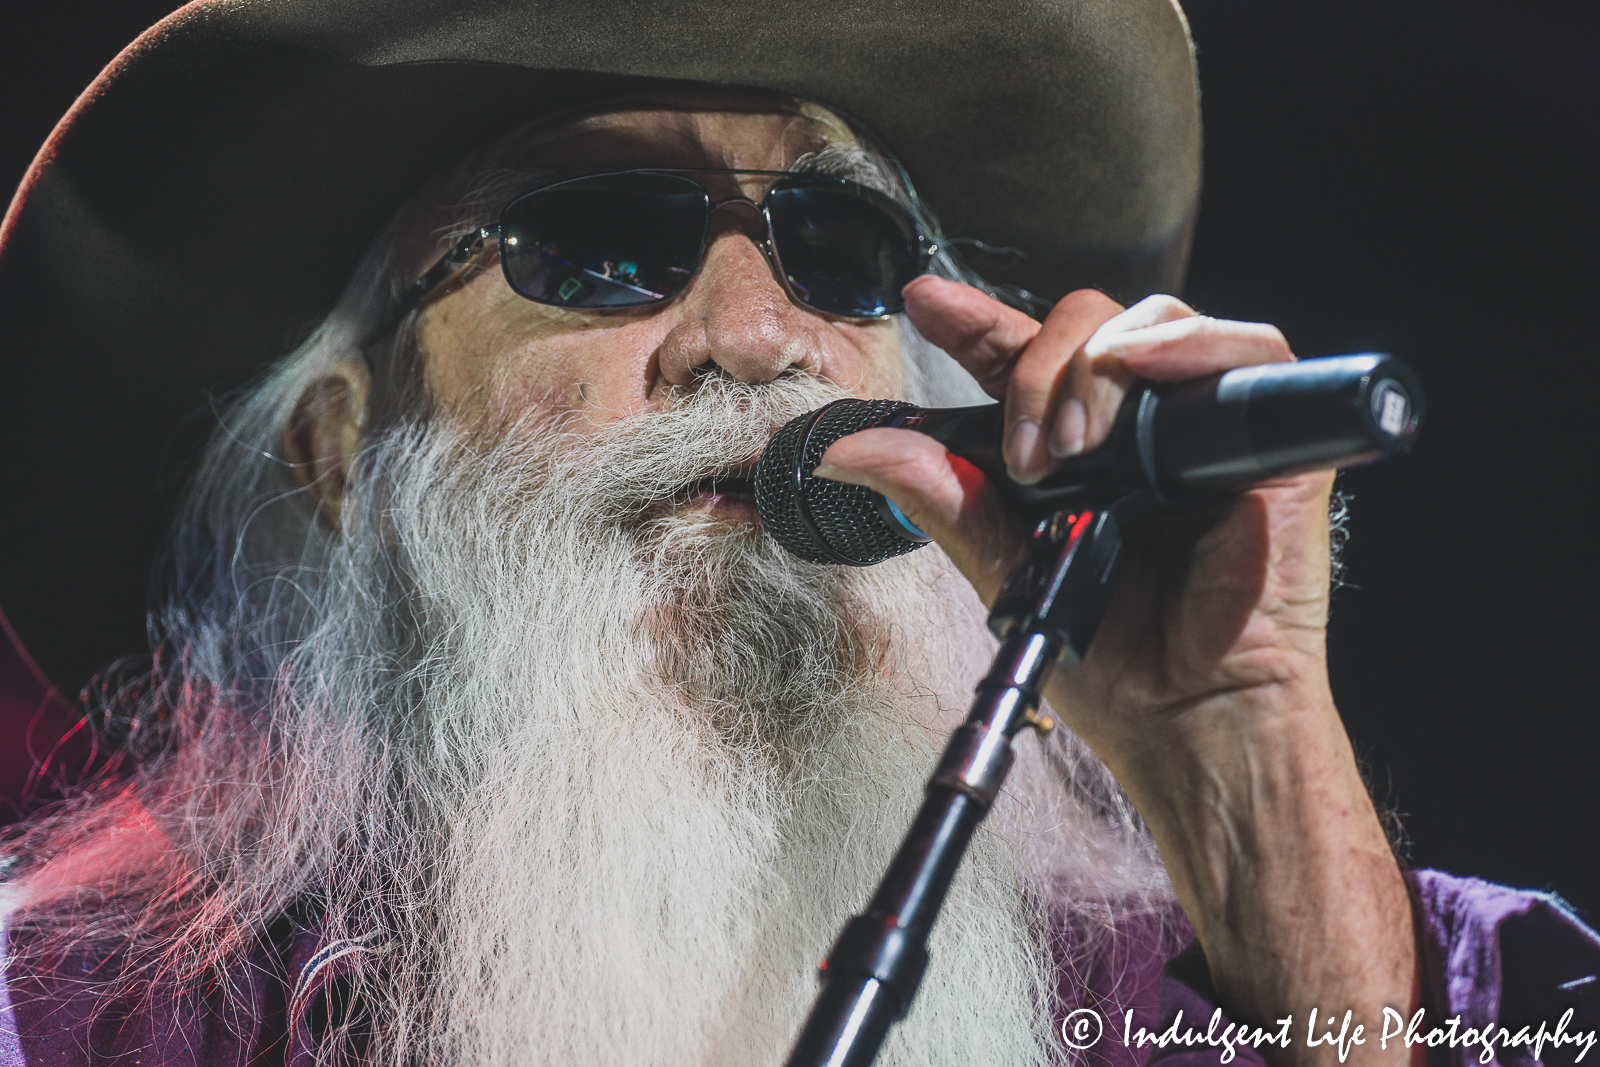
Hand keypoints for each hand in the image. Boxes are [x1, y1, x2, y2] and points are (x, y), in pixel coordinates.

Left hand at [815, 276, 1416, 1065]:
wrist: (1185, 716)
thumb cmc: (1109, 656)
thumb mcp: (1002, 565)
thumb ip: (937, 495)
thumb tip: (845, 452)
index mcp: (1069, 449)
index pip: (1019, 359)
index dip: (974, 321)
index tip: (923, 300)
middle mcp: (1134, 426)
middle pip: (1085, 325)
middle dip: (1040, 365)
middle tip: (1022, 448)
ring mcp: (1199, 426)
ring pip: (1154, 323)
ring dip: (1097, 363)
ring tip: (1070, 441)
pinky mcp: (1266, 438)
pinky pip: (1247, 349)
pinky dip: (1190, 343)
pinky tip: (1143, 367)